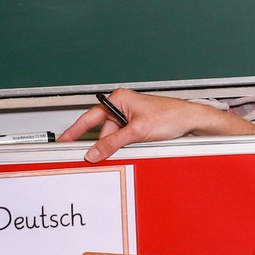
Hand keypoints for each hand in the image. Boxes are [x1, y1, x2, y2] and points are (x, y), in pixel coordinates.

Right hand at [60, 89, 254, 163]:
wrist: (191, 120)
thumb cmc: (170, 116)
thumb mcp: (137, 132)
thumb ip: (113, 143)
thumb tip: (95, 151)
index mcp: (119, 99)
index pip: (90, 116)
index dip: (75, 130)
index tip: (63, 140)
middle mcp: (123, 105)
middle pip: (103, 130)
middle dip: (105, 143)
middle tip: (102, 155)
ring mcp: (131, 116)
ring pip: (115, 137)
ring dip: (119, 146)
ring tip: (134, 145)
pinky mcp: (138, 125)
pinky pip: (125, 138)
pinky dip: (126, 146)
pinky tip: (136, 146)